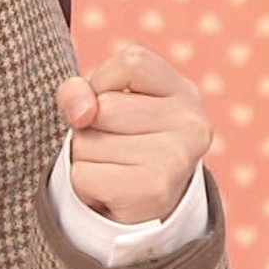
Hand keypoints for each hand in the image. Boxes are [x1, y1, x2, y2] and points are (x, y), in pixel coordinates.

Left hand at [56, 45, 213, 225]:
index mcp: (183, 92)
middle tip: (115, 145)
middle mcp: (190, 123)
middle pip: (104, 106)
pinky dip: (83, 184)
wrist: (145, 206)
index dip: (104, 81)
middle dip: (90, 126)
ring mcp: (176, 159)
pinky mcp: (154, 193)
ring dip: (86, 157)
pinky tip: (110, 189)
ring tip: (114, 168)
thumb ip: (78, 90)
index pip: (131, 61)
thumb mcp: (102, 100)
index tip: (113, 104)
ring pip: (88, 142)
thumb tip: (81, 113)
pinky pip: (83, 175)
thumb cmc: (121, 139)